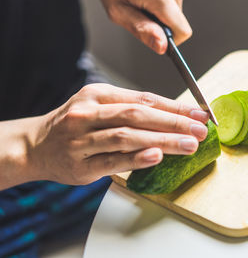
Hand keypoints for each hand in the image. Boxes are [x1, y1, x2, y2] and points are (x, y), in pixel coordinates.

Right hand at [28, 84, 208, 184]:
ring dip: (162, 140)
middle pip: (138, 115)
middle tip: (199, 130)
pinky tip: (156, 156)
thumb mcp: (99, 107)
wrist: (35, 145)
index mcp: (98, 94)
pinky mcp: (80, 164)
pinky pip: (111, 160)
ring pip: (127, 136)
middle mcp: (88, 113)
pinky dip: (135, 158)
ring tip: (188, 144)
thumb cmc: (75, 125)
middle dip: (173, 122)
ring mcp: (82, 139)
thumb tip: (174, 115)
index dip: (175, 106)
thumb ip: (132, 109)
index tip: (199, 113)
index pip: (144, 99)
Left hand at [98, 0, 191, 53]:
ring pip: (176, 9)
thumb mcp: (117, 10)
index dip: (170, 39)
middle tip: (140, 7)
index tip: (156, 33)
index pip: (182, 31)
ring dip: (160, 8)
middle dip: (161, 20)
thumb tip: (162, 47)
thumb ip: (142, 30)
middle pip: (178, 20)